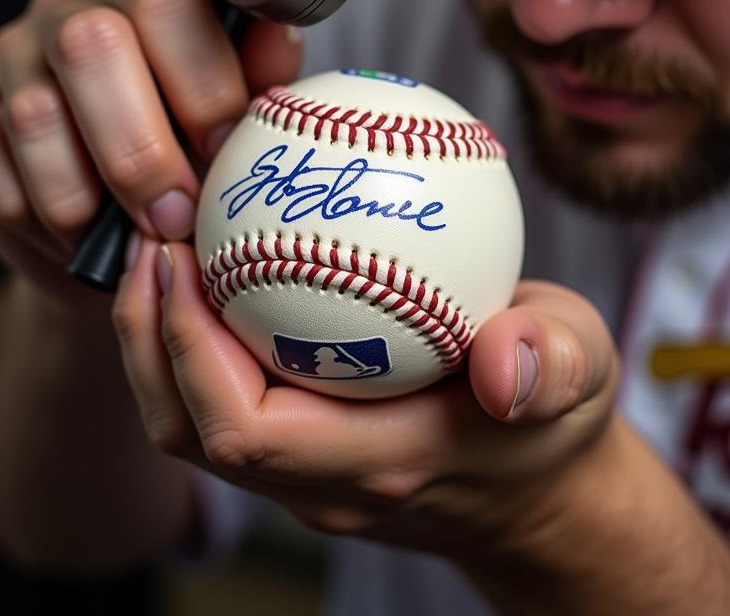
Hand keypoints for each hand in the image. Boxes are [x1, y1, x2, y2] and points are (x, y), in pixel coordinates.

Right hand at [0, 0, 301, 304]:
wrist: (110, 235)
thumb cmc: (194, 161)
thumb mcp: (240, 112)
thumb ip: (260, 75)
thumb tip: (277, 41)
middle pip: (121, 22)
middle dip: (166, 131)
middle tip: (194, 201)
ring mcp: (19, 41)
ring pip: (53, 103)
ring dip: (110, 187)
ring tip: (153, 230)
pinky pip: (0, 156)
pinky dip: (51, 213)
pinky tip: (84, 231)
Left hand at [113, 239, 618, 563]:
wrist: (546, 496)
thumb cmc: (558, 421)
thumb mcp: (581, 375)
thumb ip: (552, 366)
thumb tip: (506, 362)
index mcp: (380, 462)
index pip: (245, 428)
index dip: (187, 347)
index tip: (183, 254)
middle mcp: (326, 482)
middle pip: (191, 430)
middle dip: (148, 336)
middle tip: (154, 234)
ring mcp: (310, 475)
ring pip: (196, 424)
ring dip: (160, 340)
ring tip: (166, 247)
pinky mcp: (310, 454)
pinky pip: (228, 403)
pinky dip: (198, 343)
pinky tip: (222, 266)